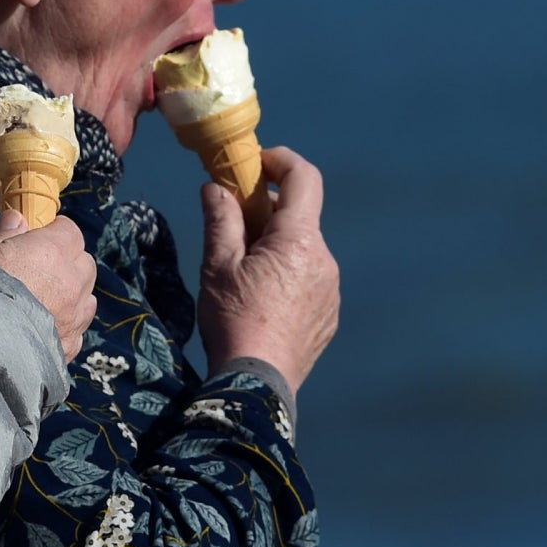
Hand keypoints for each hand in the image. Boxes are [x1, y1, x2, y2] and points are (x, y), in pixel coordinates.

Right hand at [0, 209, 96, 362]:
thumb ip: (2, 236)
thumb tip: (17, 219)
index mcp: (50, 252)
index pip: (70, 231)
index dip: (54, 232)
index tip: (40, 237)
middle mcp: (70, 283)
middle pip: (85, 264)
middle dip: (68, 263)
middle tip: (42, 269)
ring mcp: (72, 318)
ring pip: (87, 300)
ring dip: (73, 296)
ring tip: (47, 301)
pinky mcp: (68, 347)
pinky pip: (77, 332)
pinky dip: (66, 328)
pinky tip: (45, 330)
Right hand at [198, 145, 341, 389]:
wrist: (257, 385)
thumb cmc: (234, 321)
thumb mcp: (217, 266)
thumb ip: (221, 219)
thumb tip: (216, 187)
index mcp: (299, 240)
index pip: (304, 178)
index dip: (280, 161)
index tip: (254, 164)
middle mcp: (325, 259)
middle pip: (300, 216)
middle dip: (267, 211)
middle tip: (232, 224)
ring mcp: (331, 289)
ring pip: (304, 250)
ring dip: (277, 246)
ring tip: (243, 271)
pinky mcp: (329, 314)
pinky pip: (310, 279)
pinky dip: (288, 274)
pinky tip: (262, 300)